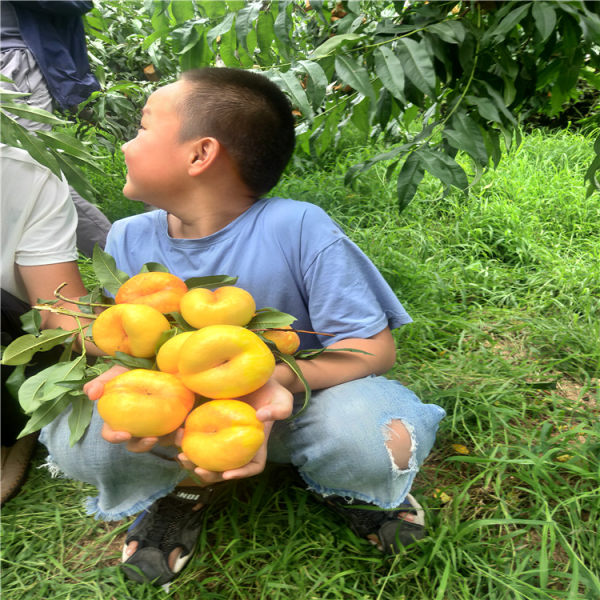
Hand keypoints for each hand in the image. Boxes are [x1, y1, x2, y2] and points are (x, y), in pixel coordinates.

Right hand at [84, 364, 177, 452]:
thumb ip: (99, 382)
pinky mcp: (171, 421)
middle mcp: (135, 427)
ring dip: (167, 441)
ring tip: (175, 434)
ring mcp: (153, 426)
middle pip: (136, 445)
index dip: (115, 437)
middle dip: (143, 446)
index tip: (124, 434)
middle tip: (152, 439)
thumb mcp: (113, 374)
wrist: (150, 365)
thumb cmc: (128, 373)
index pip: (111, 434)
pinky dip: (181, 434)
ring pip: (159, 442)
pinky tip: (186, 429)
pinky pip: (176, 432)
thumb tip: (91, 394)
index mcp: (117, 420)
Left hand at [176, 377, 292, 482]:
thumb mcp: (283, 398)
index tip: (227, 474)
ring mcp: (222, 434)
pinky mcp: (209, 421)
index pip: (253, 466)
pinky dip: (186, 439)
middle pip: (224, 468)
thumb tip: (261, 417)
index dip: (241, 473)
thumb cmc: (273, 390)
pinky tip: (178, 433)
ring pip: (207, 456)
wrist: (257, 376)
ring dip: (193, 461)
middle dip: (210, 473)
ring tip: (181, 455)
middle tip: (197, 468)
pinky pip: (197, 436)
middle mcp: (237, 443)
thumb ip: (280, 409)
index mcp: (256, 443)